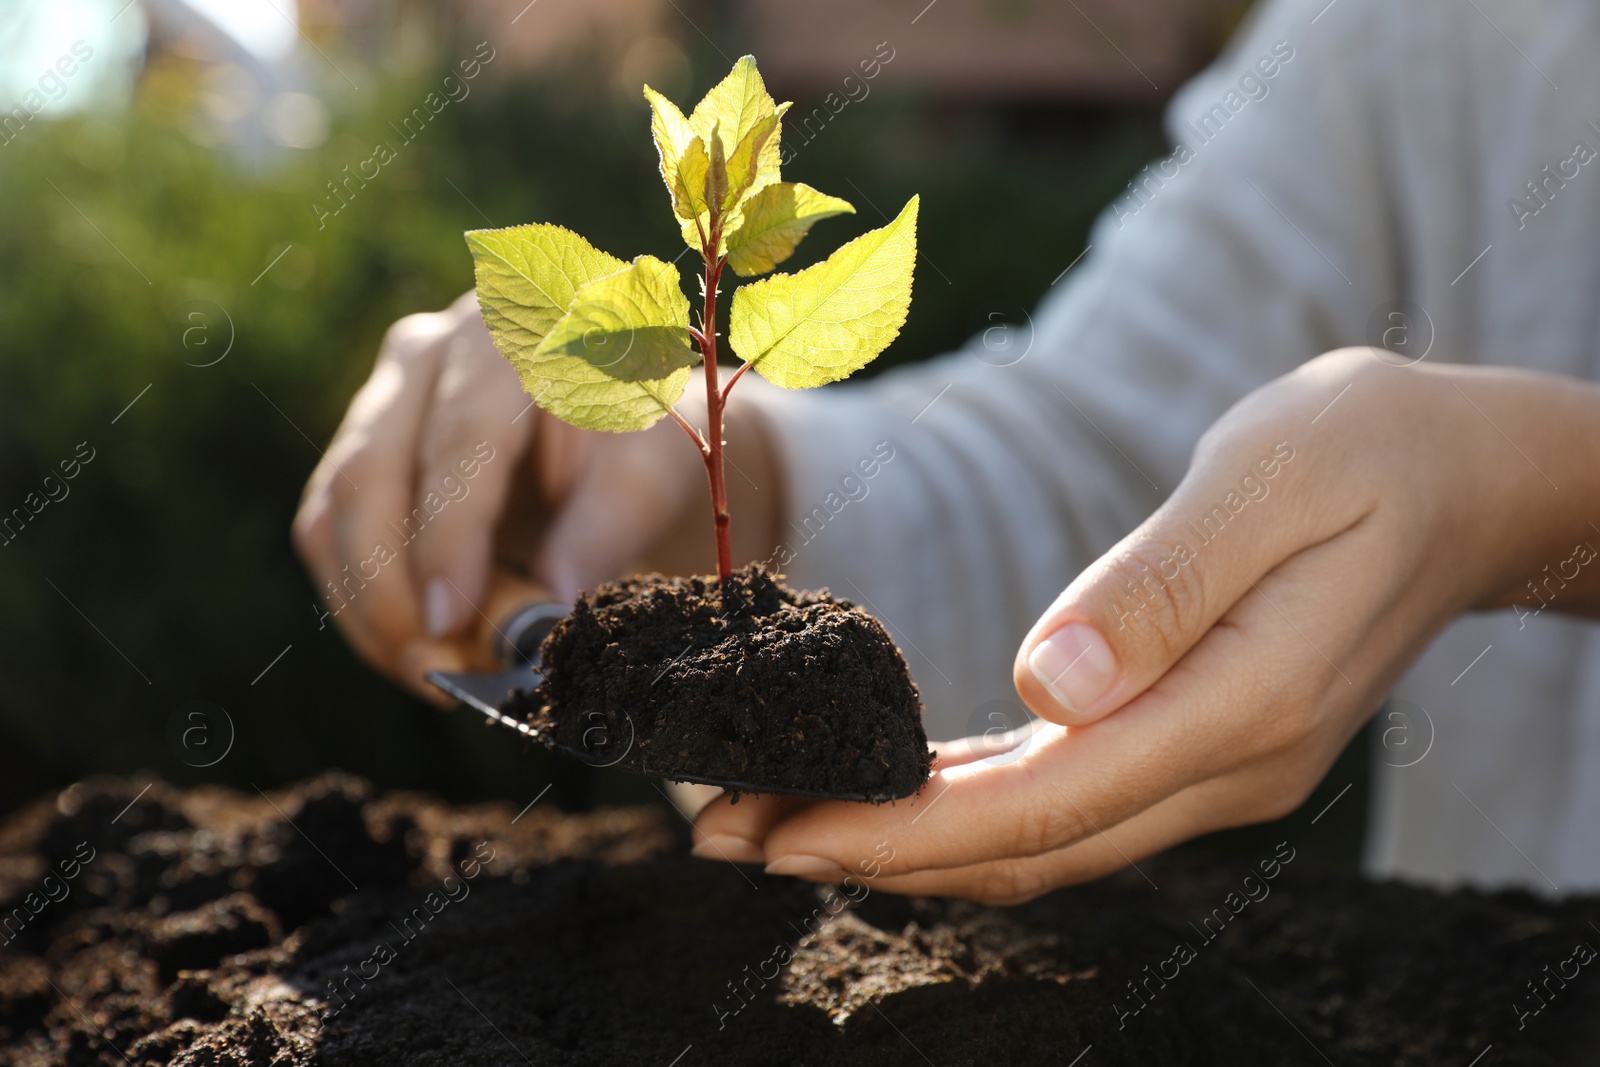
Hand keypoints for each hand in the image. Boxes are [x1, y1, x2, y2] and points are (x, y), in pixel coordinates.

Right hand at [293, 292, 781, 698]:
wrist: (631, 436)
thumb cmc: (648, 442)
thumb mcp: (654, 472)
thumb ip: (608, 529)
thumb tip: (548, 612)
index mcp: (510, 326)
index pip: (461, 437)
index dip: (450, 536)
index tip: (452, 620)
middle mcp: (429, 350)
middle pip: (371, 473)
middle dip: (394, 590)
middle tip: (439, 673)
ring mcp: (384, 400)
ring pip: (333, 512)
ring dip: (371, 610)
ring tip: (439, 676)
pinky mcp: (361, 454)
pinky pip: (327, 535)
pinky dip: (361, 605)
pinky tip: (417, 653)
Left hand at [691, 348, 1599, 901]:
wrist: (1472, 478)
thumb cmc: (1373, 450)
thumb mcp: (1271, 480)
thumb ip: (1162, 586)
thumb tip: (1049, 683)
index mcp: (1243, 704)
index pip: (1045, 802)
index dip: (902, 829)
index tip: (780, 831)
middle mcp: (1228, 765)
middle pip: (1026, 845)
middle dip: (869, 854)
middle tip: (727, 840)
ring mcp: (1218, 766)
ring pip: (1041, 838)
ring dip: (906, 843)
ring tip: (777, 824)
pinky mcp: (1202, 741)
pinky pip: (1070, 800)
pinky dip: (971, 808)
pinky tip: (897, 794)